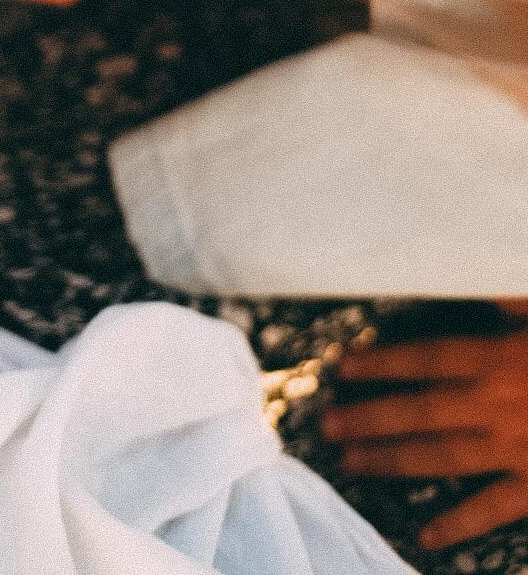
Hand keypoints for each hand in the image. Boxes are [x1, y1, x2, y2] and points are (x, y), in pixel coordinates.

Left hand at [324, 308, 527, 551]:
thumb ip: (515, 303)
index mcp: (500, 357)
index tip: (339, 367)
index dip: (380, 362)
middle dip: (369, 417)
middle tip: (326, 425)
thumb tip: (484, 297)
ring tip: (351, 463)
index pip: (426, 358)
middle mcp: (499, 404)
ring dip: (393, 461)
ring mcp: (517, 449)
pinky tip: (426, 536)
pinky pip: (495, 510)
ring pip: (444, 457)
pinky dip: (459, 524)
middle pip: (421, 411)